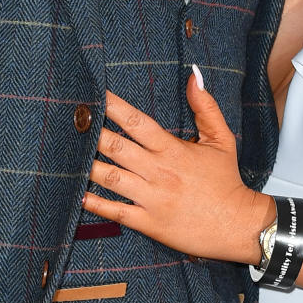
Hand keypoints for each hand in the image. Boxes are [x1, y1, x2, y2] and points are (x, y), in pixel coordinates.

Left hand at [83, 72, 272, 265]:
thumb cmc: (227, 183)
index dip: (113, 107)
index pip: (137, 122)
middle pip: (116, 147)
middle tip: (71, 121)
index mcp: (173, 150)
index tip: (94, 95)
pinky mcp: (149, 223)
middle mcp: (159, 172)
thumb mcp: (222, 140)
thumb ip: (205, 107)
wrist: (238, 225)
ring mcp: (152, 198)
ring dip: (86, 165)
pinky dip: (94, 204)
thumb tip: (193, 77)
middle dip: (91, 133)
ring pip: (110, 178)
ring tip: (63, 153)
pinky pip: (115, 211)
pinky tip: (76, 194)